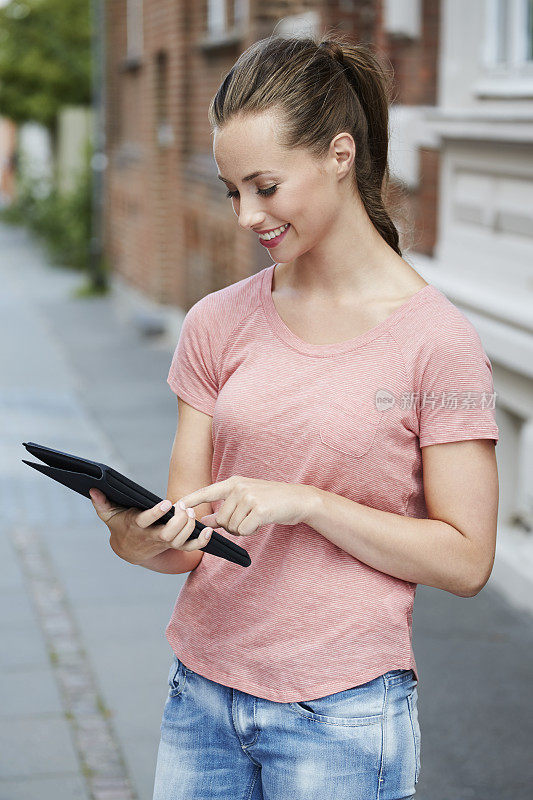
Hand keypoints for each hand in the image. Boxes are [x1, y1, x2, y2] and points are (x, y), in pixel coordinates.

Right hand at [88, 488, 212, 562]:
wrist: (128, 549)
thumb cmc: (120, 526)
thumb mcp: (108, 515)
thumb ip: (101, 503)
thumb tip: (93, 489)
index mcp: (137, 526)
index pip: (146, 522)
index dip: (156, 513)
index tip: (166, 503)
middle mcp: (152, 536)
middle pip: (168, 534)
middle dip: (179, 521)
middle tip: (184, 507)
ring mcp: (164, 542)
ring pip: (180, 540)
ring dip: (189, 526)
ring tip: (191, 511)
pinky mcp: (173, 546)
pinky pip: (190, 548)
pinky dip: (201, 542)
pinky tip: (208, 530)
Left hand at [177, 475, 311, 537]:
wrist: (297, 499)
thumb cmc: (270, 501)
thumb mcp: (245, 499)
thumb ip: (224, 509)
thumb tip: (204, 520)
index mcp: (233, 483)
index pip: (206, 491)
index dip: (190, 500)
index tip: (175, 506)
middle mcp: (239, 488)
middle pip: (221, 519)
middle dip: (232, 526)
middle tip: (248, 518)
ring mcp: (249, 497)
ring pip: (232, 527)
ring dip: (242, 529)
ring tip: (256, 518)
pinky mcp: (259, 510)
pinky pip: (244, 530)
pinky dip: (251, 531)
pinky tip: (261, 522)